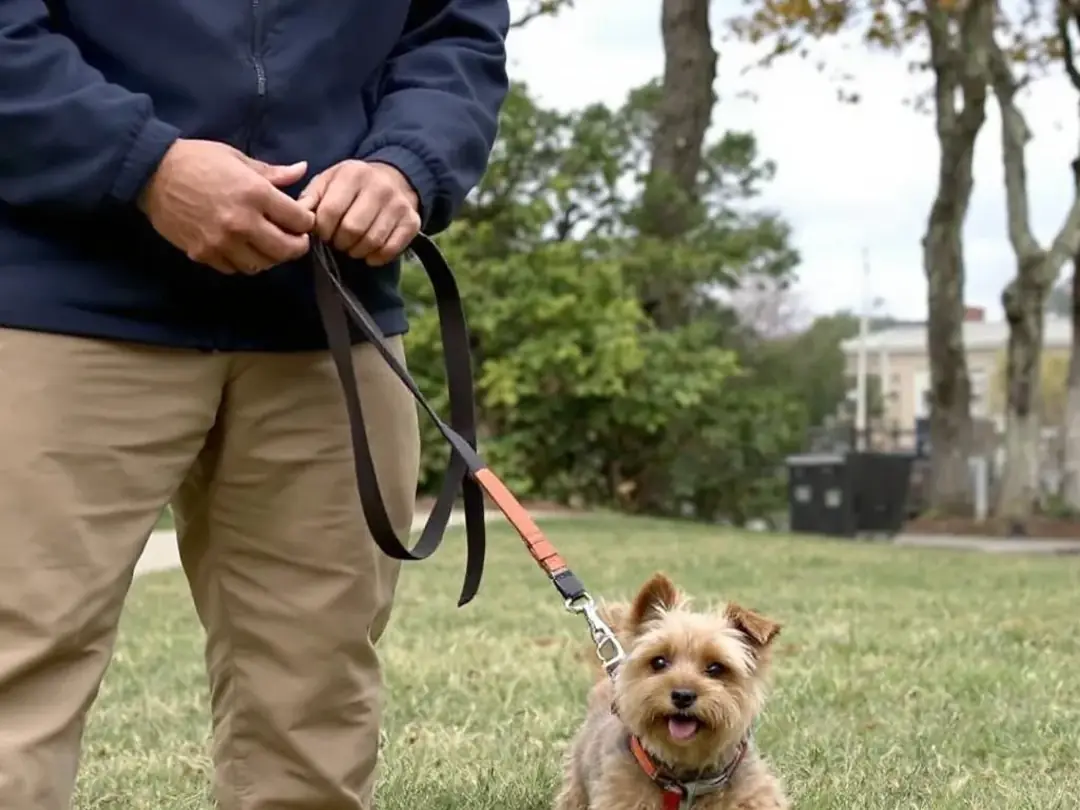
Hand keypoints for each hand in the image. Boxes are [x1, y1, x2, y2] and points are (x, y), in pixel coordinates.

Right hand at [139, 139, 316, 274]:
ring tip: (267, 244)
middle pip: (286, 250)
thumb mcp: (238, 159)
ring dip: (269, 258)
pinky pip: (235, 268)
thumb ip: (272, 173)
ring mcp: (222, 242)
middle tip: (294, 240)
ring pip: (261, 265)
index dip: (306, 222)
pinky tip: (242, 248)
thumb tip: (302, 170)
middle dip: (296, 247)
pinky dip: (243, 262)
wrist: (151, 172)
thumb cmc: (197, 160)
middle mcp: (242, 222)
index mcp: (255, 194)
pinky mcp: (204, 254)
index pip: (299, 221)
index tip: (302, 220)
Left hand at [298, 160, 420, 265]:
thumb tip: (298, 218)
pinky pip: (390, 250)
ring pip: (371, 242)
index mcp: (353, 173)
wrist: (393, 179)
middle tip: (338, 241)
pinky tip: (369, 253)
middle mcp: (380, 187)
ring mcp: (399, 205)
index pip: (330, 212)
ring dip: (356, 251)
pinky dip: (376, 258)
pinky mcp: (412, 222)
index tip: (323, 233)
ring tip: (351, 246)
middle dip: (339, 242)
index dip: (322, 230)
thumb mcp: (327, 182)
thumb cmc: (351, 186)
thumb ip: (309, 198)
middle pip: (352, 229)